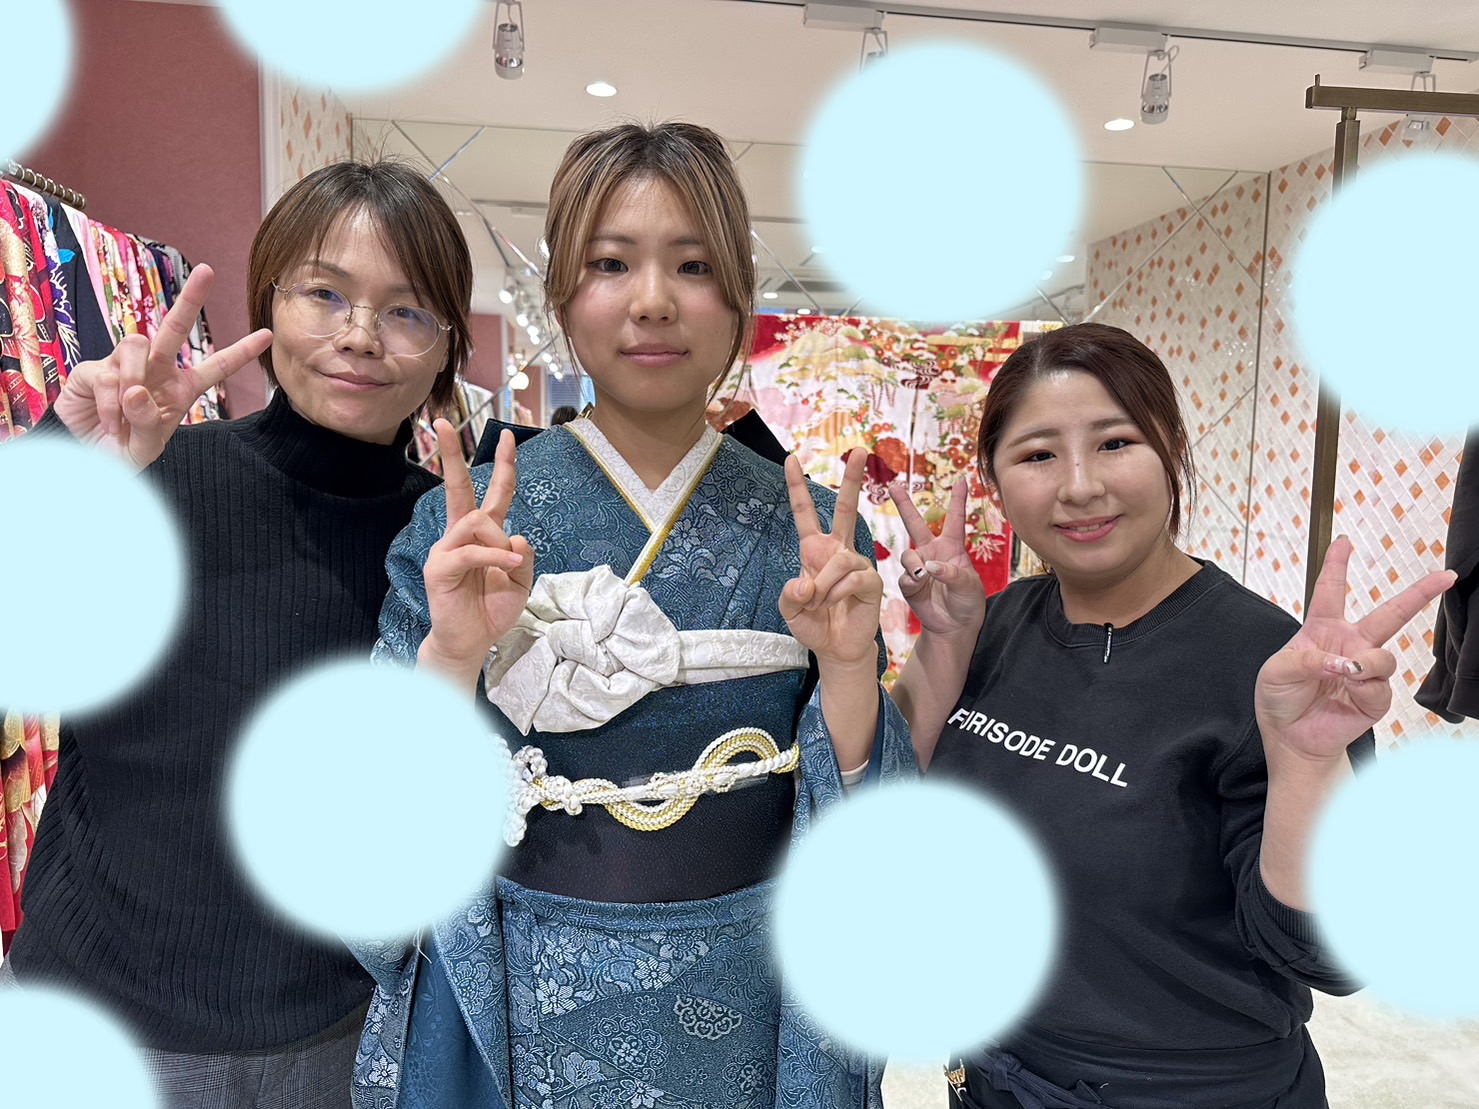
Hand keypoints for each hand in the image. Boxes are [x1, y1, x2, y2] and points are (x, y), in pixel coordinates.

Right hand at [51, 264, 271, 468]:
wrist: (86, 461)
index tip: (267, 334)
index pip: (216, 367)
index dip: (240, 352)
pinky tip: (109, 422)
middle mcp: (155, 370)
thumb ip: (150, 422)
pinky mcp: (92, 370)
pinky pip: (107, 374)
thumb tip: (136, 390)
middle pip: (174, 328)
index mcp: (180, 389)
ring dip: (134, 378)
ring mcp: (122, 366)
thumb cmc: (123, 451)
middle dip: (191, 299)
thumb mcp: (148, 446)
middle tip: (207, 271)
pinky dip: (110, 404)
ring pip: (137, 344)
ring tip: (125, 416)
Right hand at [420, 424, 534, 679]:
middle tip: (441, 422)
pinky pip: (471, 551)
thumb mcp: (520, 581)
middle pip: (457, 487)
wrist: (471, 642)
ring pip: (475, 521)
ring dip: (498, 541)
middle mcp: (461, 535)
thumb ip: (522, 556)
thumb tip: (516, 536)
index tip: (509, 435)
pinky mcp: (439, 568)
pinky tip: (508, 567)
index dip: (503, 465)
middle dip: (450, 454)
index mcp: (483, 534)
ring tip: (507, 566)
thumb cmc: (491, 609)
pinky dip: (494, 557)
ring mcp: (446, 549)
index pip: (494, 492)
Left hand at [780, 450, 883, 667]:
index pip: (804, 511)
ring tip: (819, 603)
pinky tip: (837, 604)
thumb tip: (807, 582)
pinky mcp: (871, 581)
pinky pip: (853, 578)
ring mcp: (856, 564)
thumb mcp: (790, 610)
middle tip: (859, 449)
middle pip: (844, 508)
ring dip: (823, 586)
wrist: (836, 649)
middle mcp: (837, 550)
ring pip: (840, 560)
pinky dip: (838, 593)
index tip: (790, 458)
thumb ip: (790, 595)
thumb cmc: (814, 625)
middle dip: (852, 479)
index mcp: (814, 549)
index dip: (796, 486)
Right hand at [887, 479, 984, 637]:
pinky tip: (920, 585)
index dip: (958, 499)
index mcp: (952, 548)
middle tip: (894, 486)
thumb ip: (951, 573)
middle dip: (904, 504)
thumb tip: (929, 567)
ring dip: (914, 563)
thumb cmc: (968, 603)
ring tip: (922, 575)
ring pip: (907, 555)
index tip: (961, 478)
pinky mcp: (909, 584)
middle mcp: (932, 553)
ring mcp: (919, 568)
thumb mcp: (969, 586)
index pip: (955, 519)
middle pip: (915, 524)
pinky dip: (912, 580)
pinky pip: (904, 577)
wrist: (954, 627)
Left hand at [1255, 536, 1454, 762]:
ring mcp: (1364, 671)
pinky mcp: (1373, 698)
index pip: (1331, 591)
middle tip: (1445, 576)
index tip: (1344, 542)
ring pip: (1384, 656)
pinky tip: (1348, 688)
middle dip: (1419, 593)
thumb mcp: (1276, 672)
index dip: (1337, 565)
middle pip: (1389, 614)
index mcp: (1322, 630)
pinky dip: (1362, 686)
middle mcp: (1349, 645)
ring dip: (1366, 663)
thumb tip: (1343, 661)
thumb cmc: (1280, 699)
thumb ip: (1306, 659)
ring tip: (1345, 672)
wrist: (1289, 738)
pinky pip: (1379, 687)